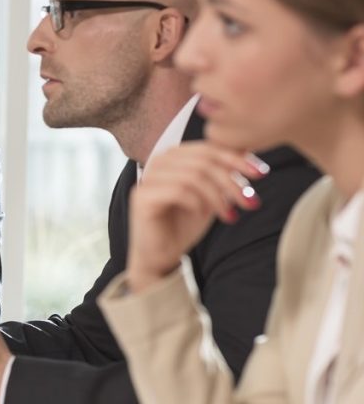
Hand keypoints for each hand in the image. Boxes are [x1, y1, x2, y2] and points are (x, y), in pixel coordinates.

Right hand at [127, 142, 267, 291]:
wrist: (161, 255)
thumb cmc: (184, 224)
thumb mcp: (210, 195)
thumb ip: (222, 173)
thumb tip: (247, 149)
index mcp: (173, 156)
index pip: (208, 148)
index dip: (236, 158)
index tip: (260, 173)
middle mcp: (157, 162)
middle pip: (203, 161)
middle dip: (231, 181)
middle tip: (249, 202)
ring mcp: (148, 178)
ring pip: (193, 176)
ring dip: (218, 196)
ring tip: (228, 215)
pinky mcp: (142, 197)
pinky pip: (179, 191)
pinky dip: (198, 203)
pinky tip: (202, 215)